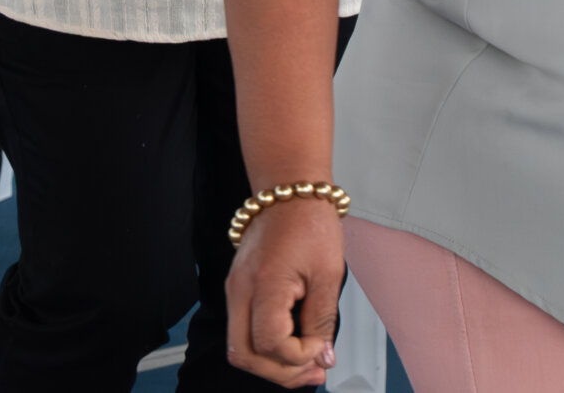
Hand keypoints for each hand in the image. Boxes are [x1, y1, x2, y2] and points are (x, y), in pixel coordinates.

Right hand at [224, 196, 343, 386]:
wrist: (289, 191)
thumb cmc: (309, 222)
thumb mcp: (328, 273)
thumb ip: (322, 320)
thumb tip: (322, 356)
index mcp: (263, 283)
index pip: (269, 343)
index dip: (297, 355)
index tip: (321, 346)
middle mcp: (240, 290)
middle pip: (243, 354)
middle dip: (280, 372)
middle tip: (313, 371)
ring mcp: (235, 290)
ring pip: (240, 346)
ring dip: (273, 363)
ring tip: (306, 363)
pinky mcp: (239, 289)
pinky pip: (244, 329)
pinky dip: (267, 345)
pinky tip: (293, 345)